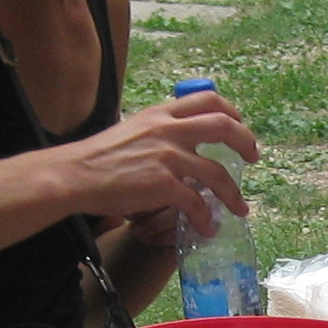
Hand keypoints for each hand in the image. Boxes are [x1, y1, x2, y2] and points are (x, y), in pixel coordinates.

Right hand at [56, 89, 257, 235]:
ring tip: (240, 209)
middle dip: (246, 142)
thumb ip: (157, 132)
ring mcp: (168, 157)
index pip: (208, 99)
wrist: (74, 174)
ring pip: (217, 173)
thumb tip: (175, 142)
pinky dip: (206, 219)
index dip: (231, 111)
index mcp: (161, 114)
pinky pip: (197, 203)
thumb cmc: (97, 157)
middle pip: (223, 126)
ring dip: (233, 194)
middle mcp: (168, 130)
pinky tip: (207, 228)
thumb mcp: (131, 130)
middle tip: (253, 158)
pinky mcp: (163, 185)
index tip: (239, 127)